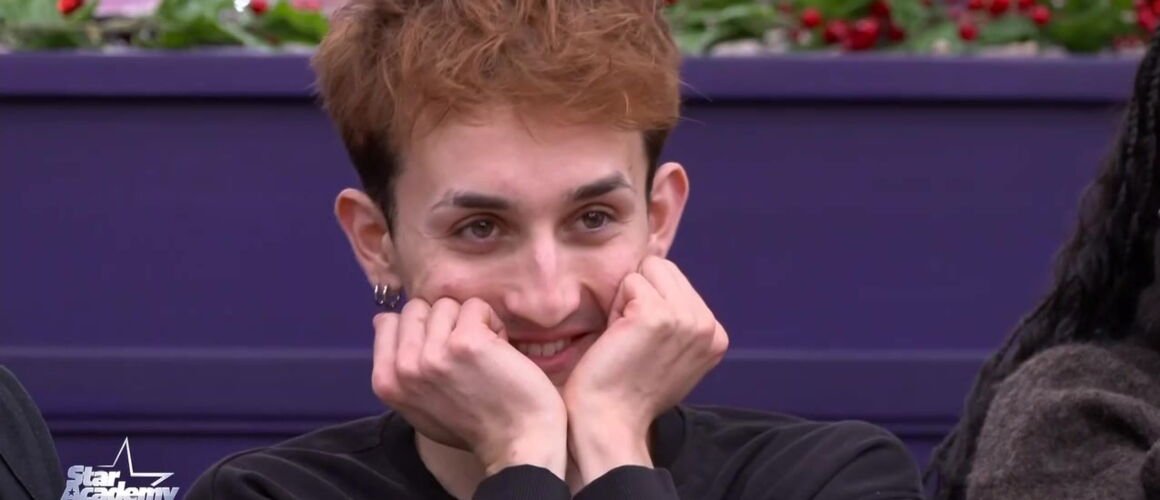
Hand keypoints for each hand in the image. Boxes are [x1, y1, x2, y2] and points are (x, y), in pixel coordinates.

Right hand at [371, 297, 566, 476]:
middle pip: (416, 308)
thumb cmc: (473, 425)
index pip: (388, 322)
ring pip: (446, 304)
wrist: (517, 441)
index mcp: (387, 381)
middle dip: (443, 322)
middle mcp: (404, 367)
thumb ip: (397, 365)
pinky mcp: (466, 342)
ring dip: (469, 322)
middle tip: (464, 353)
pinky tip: (499, 351)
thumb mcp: (417, 404)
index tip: (441, 351)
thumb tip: (380, 320)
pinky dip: (492, 323)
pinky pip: (475, 306)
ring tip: (484, 354)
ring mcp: (432, 354)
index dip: (420, 328)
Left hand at [563, 256, 728, 482]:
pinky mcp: (658, 315)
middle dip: (640, 295)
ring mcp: (686, 319)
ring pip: (648, 269)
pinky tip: (618, 338)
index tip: (646, 345)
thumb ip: (680, 319)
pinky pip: (629, 281)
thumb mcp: (673, 353)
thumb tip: (659, 266)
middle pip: (664, 268)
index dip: (652, 304)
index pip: (678, 281)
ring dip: (627, 299)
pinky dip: (616, 307)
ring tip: (626, 337)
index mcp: (716, 335)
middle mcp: (708, 326)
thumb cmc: (629, 388)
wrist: (609, 419)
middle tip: (632, 338)